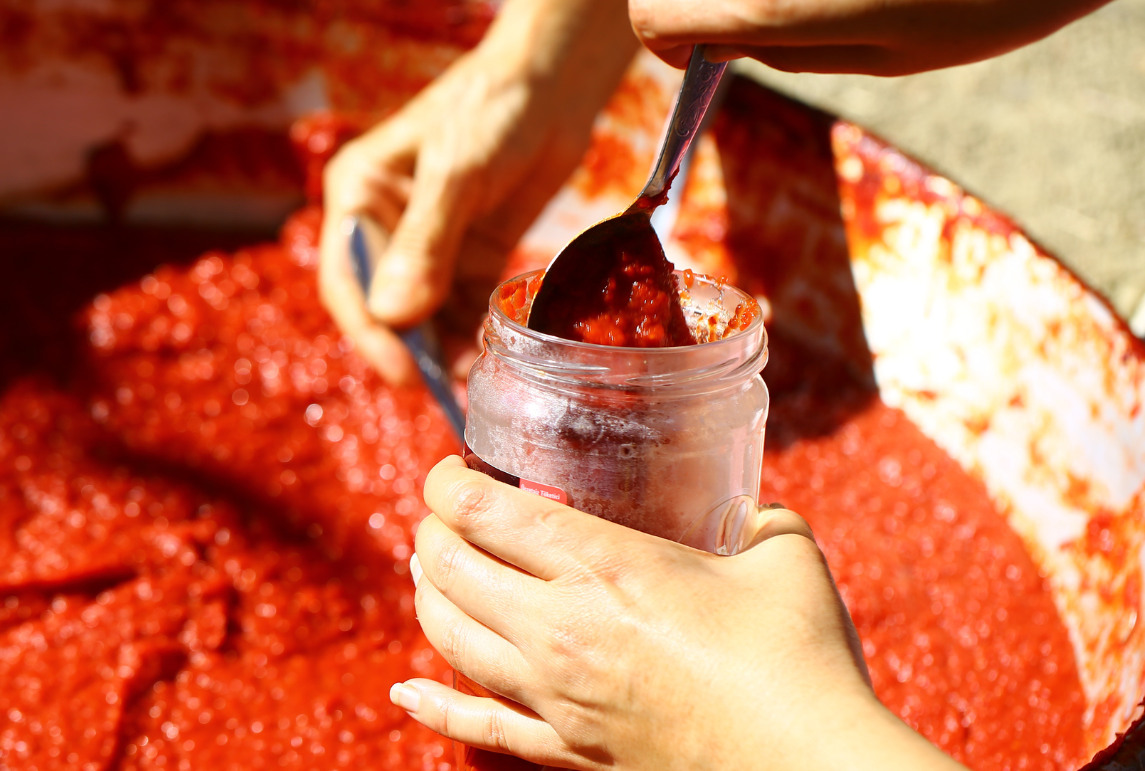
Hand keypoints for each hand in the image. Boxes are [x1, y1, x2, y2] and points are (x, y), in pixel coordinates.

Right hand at [318, 42, 607, 384]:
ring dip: (444, 348)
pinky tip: (490, 359)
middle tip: (440, 393)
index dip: (370, 333)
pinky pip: (465, 304)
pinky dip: (474, 333)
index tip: (402, 375)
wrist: (556, 77)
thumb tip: (393, 318)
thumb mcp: (457, 173)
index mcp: (359, 195)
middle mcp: (386, 223)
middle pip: (385, 304)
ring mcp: (429, 241)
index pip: (349, 279)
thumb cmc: (495, 107)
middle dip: (410, 349)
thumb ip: (426, 244)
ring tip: (472, 383)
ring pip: (426, 312)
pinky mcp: (471, 250)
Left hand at [390, 456, 965, 770]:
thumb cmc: (800, 654)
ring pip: (447, 637)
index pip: (481, 509)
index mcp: (602, 563)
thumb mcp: (783, 553)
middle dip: (430, 532)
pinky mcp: (566, 749)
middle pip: (447, 566)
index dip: (444, 482)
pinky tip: (404, 695)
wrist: (809, 762)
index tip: (448, 471)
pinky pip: (477, 726)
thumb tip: (751, 504)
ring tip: (431, 573)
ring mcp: (555, 694)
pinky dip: (432, 707)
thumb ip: (757, 516)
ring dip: (426, 596)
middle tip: (443, 518)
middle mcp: (560, 626)